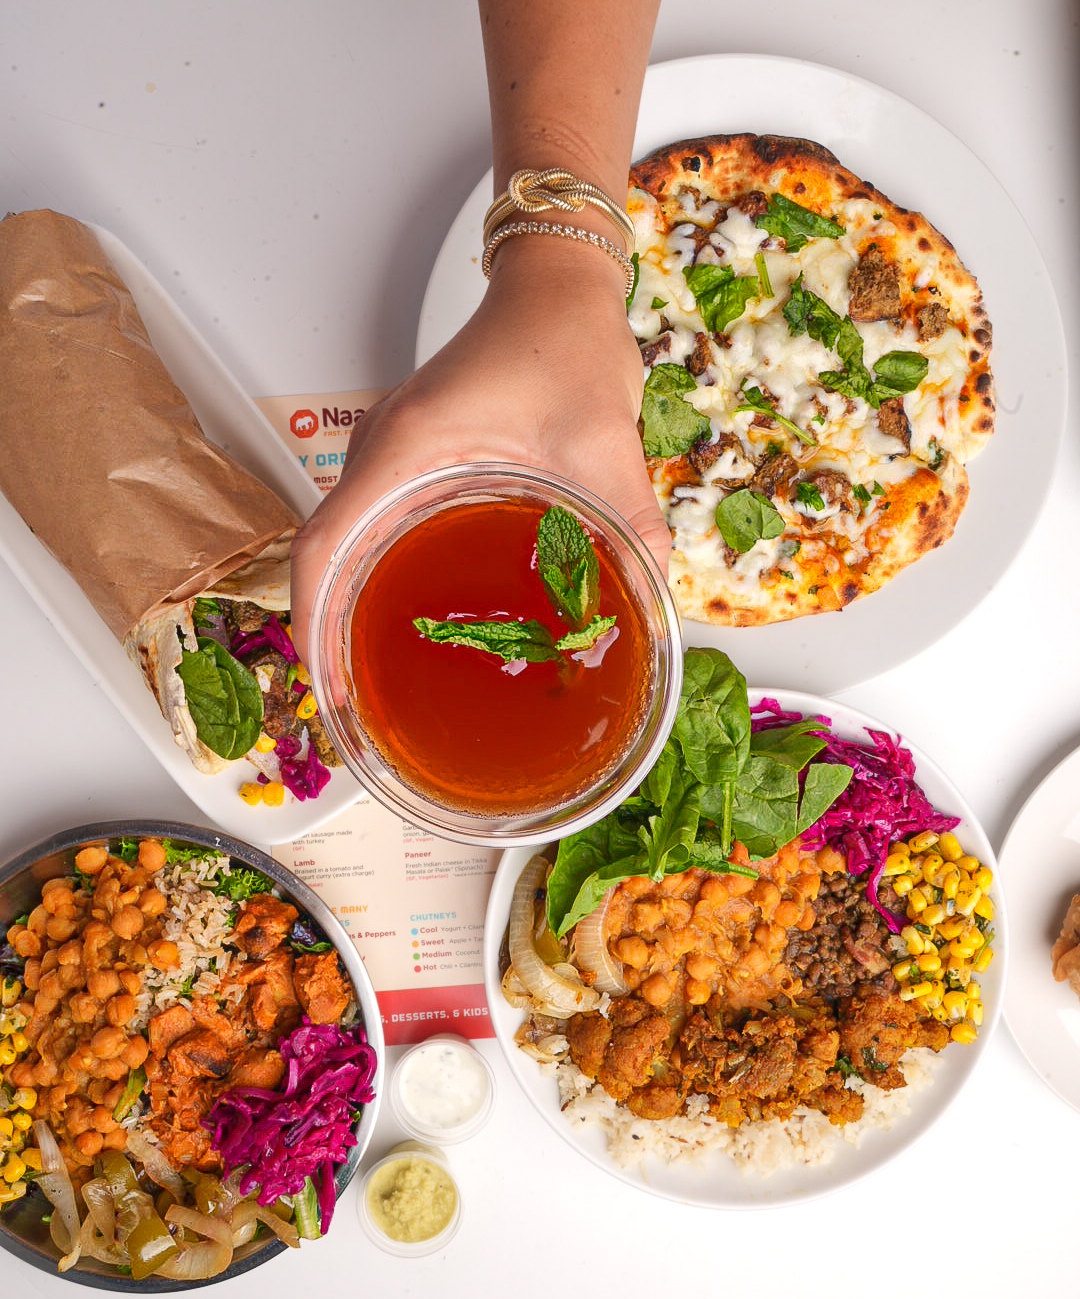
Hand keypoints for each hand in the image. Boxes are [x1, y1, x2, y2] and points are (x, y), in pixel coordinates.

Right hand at [290, 235, 667, 664]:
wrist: (557, 291)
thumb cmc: (565, 342)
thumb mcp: (606, 448)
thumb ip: (633, 531)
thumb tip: (648, 608)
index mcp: (411, 446)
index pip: (326, 546)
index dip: (315, 624)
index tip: (334, 685)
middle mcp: (384, 450)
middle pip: (323, 555)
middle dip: (329, 634)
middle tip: (359, 703)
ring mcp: (389, 451)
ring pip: (340, 542)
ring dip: (345, 606)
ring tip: (373, 673)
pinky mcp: (409, 455)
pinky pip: (369, 524)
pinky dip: (371, 574)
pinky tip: (406, 611)